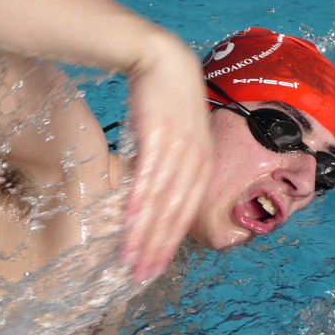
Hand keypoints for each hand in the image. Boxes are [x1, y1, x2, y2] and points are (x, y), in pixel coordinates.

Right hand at [120, 34, 212, 281]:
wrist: (162, 58)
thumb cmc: (168, 99)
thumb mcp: (178, 136)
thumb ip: (172, 167)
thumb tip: (154, 195)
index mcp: (204, 163)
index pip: (188, 211)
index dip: (171, 242)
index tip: (154, 267)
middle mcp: (197, 159)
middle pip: (176, 212)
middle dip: (158, 248)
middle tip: (141, 275)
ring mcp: (179, 147)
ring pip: (162, 199)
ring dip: (146, 232)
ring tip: (130, 258)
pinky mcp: (159, 133)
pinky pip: (148, 174)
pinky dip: (139, 200)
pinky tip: (130, 221)